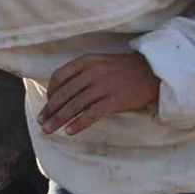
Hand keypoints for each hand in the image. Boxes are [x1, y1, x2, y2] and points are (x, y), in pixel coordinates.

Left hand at [39, 53, 159, 135]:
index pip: (59, 77)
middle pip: (64, 94)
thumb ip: (82, 72)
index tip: (46, 104)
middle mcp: (92, 72)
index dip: (49, 92)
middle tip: (41, 122)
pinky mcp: (115, 100)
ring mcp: (103, 86)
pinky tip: (69, 132)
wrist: (153, 71)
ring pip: (74, 105)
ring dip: (58, 119)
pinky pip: (91, 114)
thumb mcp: (100, 62)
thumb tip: (62, 92)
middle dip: (50, 110)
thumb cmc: (124, 69)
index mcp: (86, 61)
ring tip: (48, 130)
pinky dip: (78, 124)